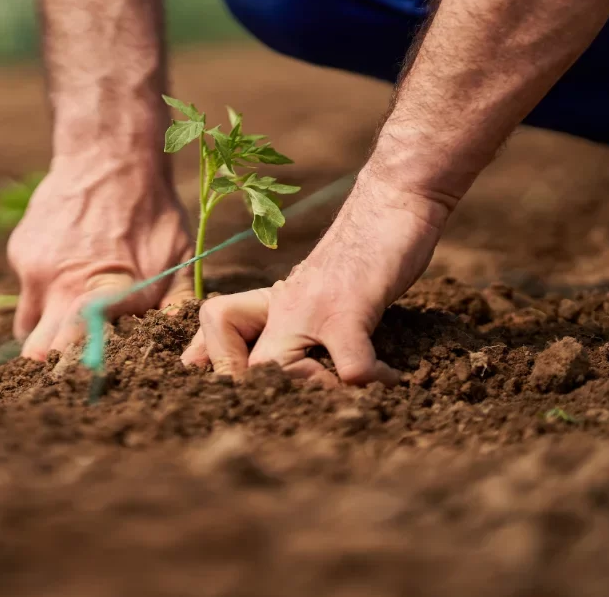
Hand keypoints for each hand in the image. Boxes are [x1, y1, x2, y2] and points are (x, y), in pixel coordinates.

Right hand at [8, 153, 192, 358]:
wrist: (109, 153)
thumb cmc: (153, 210)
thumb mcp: (179, 256)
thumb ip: (177, 304)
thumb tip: (186, 348)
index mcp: (105, 295)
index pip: (77, 352)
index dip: (76, 372)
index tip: (83, 382)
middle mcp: (62, 287)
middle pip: (38, 351)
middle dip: (53, 363)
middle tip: (70, 366)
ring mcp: (35, 270)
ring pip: (29, 325)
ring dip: (46, 330)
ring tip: (73, 316)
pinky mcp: (21, 253)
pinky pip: (28, 289)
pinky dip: (45, 289)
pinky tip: (70, 266)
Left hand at [181, 171, 449, 385]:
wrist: (392, 200)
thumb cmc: (363, 252)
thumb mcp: (318, 290)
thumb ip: (298, 323)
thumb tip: (293, 365)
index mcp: (272, 306)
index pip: (215, 334)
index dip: (219, 367)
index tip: (238, 395)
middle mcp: (281, 308)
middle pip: (236, 367)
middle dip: (261, 398)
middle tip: (303, 409)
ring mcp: (310, 308)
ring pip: (277, 372)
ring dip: (314, 395)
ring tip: (348, 394)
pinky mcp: (348, 307)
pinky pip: (350, 367)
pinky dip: (372, 380)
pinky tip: (392, 378)